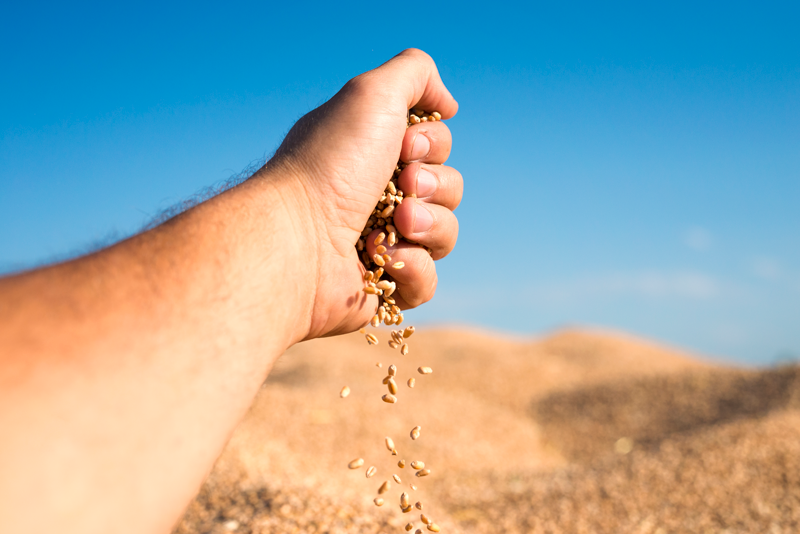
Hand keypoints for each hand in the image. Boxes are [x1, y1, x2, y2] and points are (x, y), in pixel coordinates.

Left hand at [261, 49, 461, 339]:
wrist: (295, 240)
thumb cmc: (328, 166)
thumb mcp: (371, 94)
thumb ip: (416, 74)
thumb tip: (448, 104)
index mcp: (371, 153)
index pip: (436, 148)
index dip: (431, 146)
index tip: (403, 146)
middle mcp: (376, 196)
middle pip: (448, 189)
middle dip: (433, 186)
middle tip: (400, 186)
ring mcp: (380, 244)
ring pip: (445, 236)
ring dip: (427, 226)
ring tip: (392, 226)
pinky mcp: (380, 289)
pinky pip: (426, 283)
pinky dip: (412, 269)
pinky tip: (381, 261)